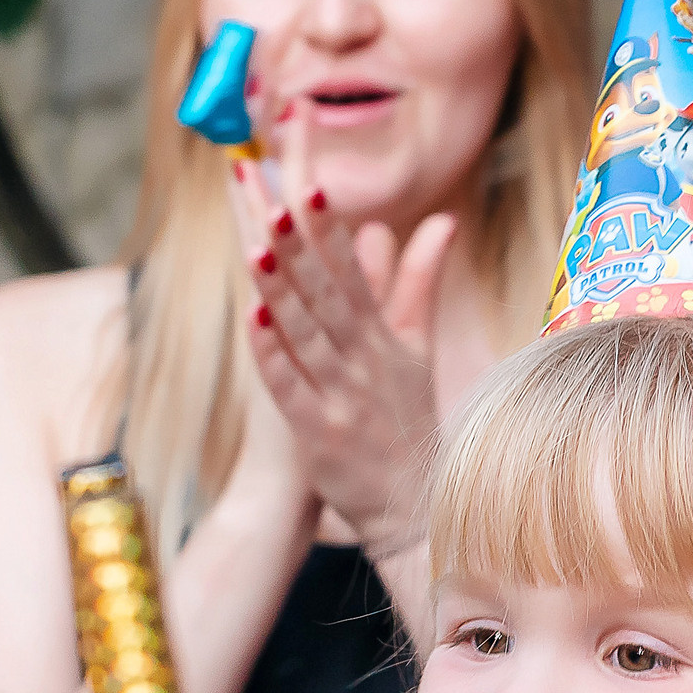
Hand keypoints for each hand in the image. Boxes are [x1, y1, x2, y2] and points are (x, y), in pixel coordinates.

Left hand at [230, 111, 455, 555]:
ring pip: (307, 334)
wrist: (413, 510)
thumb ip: (420, 282)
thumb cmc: (408, 424)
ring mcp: (341, 398)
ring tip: (257, 246)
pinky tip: (252, 321)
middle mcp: (364, 362)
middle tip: (273, 195)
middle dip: (300, 243)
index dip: (331, 229)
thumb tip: (440, 220)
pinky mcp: (319, 434)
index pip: (354, 273)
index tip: (311, 182)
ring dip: (283, 291)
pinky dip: (273, 355)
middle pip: (328, 294)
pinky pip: (292, 388)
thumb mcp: (419, 349)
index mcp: (385, 339)